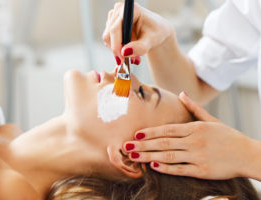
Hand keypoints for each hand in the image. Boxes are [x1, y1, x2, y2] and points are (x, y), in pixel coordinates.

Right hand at [102, 2, 172, 64]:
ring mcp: (114, 17)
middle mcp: (119, 10)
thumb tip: (125, 52)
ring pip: (108, 39)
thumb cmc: (156, 32)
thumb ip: (140, 47)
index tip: (120, 59)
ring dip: (119, 51)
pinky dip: (118, 49)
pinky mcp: (111, 25)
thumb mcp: (152, 41)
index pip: (115, 29)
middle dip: (118, 50)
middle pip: (109, 35)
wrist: (156, 31)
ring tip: (134, 56)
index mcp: (131, 10)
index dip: (116, 45)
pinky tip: (130, 51)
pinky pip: (109, 41)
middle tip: (132, 60)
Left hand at [123, 92, 256, 179]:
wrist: (248, 154)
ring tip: (134, 156)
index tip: (136, 134)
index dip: (150, 132)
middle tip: (126, 146)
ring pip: (169, 156)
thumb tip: (181, 94)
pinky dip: (166, 168)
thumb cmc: (228, 136)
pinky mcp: (202, 170)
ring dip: (149, 156)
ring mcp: (198, 156)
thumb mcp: (211, 120)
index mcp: (195, 127)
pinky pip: (181, 169)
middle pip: (164, 142)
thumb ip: (194, 108)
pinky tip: (154, 167)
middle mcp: (194, 140)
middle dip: (143, 145)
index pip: (167, 129)